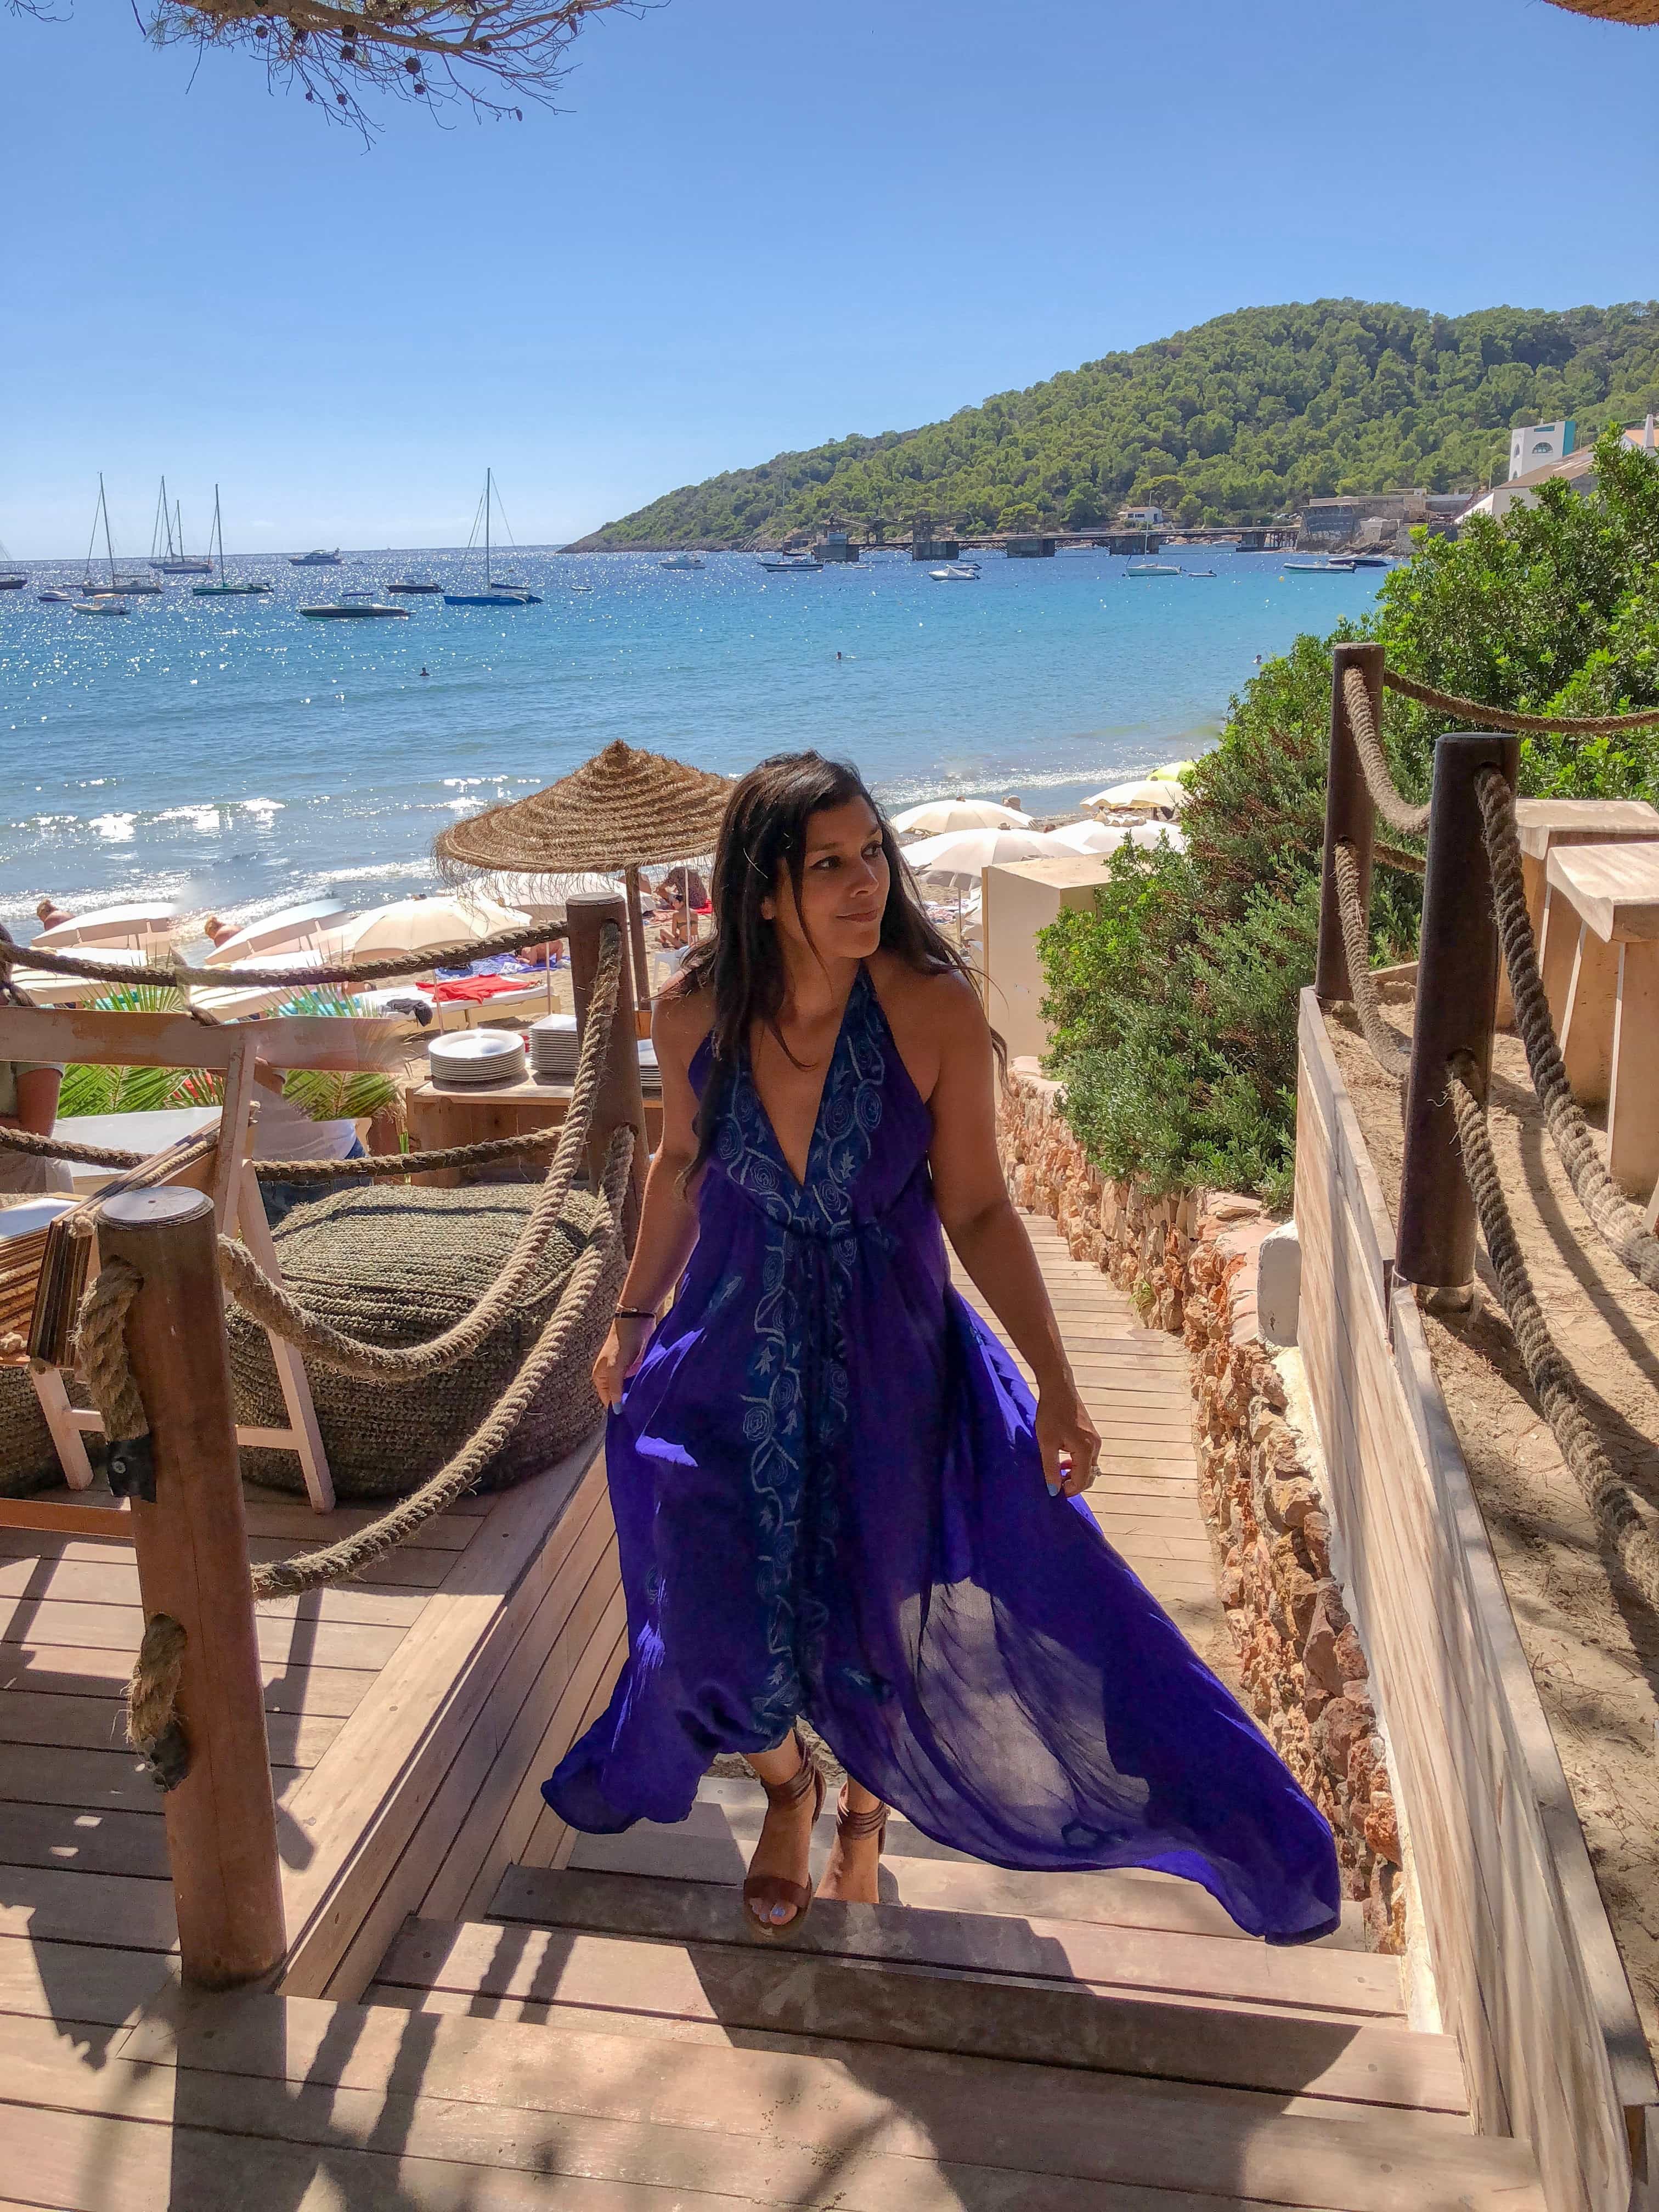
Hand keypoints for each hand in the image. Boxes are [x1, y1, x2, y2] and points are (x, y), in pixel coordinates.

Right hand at [592, 1314, 654, 1408]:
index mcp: (600, 1378)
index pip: (608, 1401)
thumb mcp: (616, 1367)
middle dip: (628, 1404)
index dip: (618, 1410)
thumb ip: (615, 1389)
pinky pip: (638, 1382)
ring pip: (629, 1390)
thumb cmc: (622, 1343)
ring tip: (648, 1408)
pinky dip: (643, 1387)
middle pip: (619, 1397)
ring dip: (637, 1396)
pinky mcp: (636, 1367)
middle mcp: (611, 1377)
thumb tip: (616, 1411)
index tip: (631, 1421)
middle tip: (642, 1416)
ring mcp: (624, 1372)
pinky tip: (652, 1394)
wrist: (637, 1319)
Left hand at [1035, 1380, 1099, 1499]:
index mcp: (1086, 1449)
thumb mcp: (1047, 1443)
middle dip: (1074, 1484)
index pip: (1082, 1480)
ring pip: (1088, 1466)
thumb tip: (1053, 1491)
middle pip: (1089, 1475)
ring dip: (1075, 1473)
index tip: (1055, 1493)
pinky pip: (1087, 1456)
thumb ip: (1051, 1468)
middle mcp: (1095, 1445)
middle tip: (1056, 1485)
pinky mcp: (1091, 1434)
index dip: (1069, 1491)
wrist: (1058, 1388)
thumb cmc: (1051, 1413)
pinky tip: (1062, 1459)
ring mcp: (1095, 1439)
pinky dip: (1077, 1463)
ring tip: (1057, 1472)